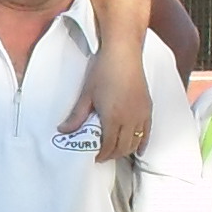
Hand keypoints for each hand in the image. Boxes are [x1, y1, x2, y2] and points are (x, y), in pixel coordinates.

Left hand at [75, 42, 152, 164]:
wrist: (123, 54)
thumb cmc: (103, 71)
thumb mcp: (86, 95)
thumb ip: (76, 116)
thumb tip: (63, 131)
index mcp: (113, 118)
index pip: (109, 146)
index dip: (102, 155)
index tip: (94, 157)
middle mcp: (130, 119)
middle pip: (123, 147)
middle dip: (112, 155)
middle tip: (102, 155)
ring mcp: (141, 114)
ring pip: (136, 142)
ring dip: (126, 150)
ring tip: (115, 151)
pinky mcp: (148, 108)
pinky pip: (148, 132)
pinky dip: (142, 143)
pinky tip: (138, 149)